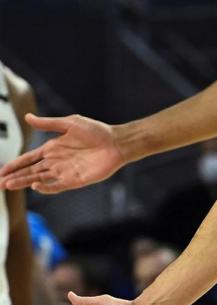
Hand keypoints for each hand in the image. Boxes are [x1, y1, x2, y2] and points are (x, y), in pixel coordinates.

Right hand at [0, 114, 125, 193]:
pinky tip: (36, 186)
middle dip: (14, 177)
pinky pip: (58, 186)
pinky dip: (47, 187)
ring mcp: (65, 171)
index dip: (15, 165)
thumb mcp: (69, 123)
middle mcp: (56, 161)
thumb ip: (48, 124)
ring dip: (25, 182)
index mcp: (52, 148)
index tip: (1, 171)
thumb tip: (27, 117)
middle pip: (30, 171)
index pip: (28, 159)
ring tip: (9, 185)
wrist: (116, 142)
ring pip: (40, 179)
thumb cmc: (95, 131)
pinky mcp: (76, 180)